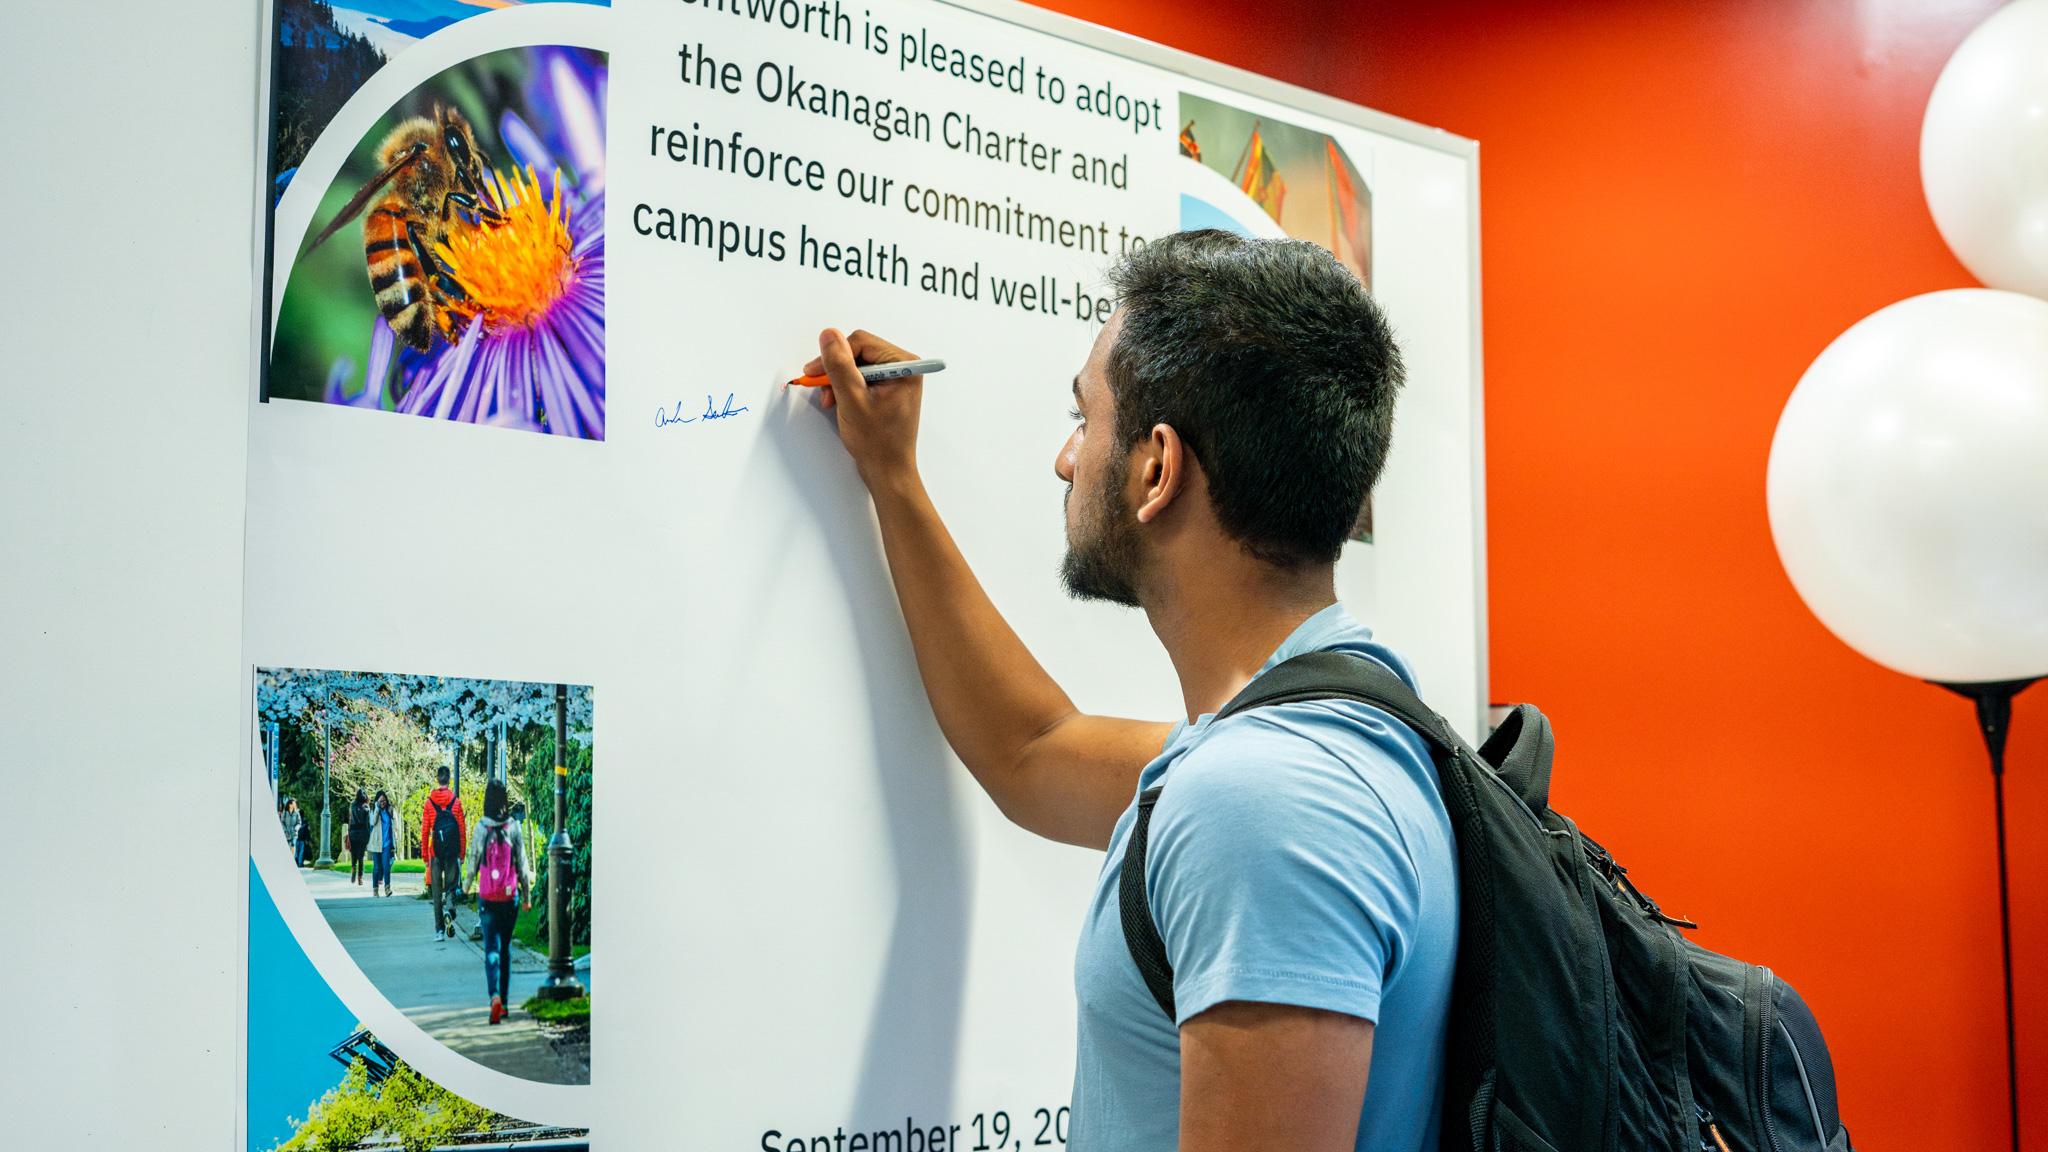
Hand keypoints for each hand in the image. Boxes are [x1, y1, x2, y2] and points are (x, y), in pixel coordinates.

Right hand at [804, 328, 922, 486]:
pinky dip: (845, 388)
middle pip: (859, 352)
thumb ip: (839, 366)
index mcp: (904, 366)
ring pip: (856, 365)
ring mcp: (896, 380)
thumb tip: (828, 335)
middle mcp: (904, 368)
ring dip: (838, 380)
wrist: (888, 471)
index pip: (861, 342)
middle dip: (836, 370)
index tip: (814, 371)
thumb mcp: (852, 400)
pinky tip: (839, 403)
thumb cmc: (878, 442)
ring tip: (831, 401)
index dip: (835, 354)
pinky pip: (861, 378)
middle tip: (820, 388)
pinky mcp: (887, 390)